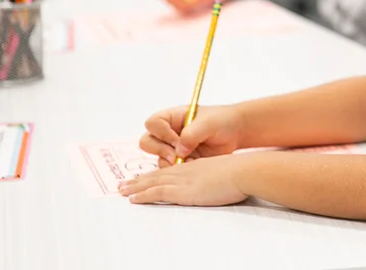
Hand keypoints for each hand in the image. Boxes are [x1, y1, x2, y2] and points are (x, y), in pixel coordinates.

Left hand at [119, 154, 247, 205]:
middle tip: (124, 184)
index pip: (171, 170)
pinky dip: (143, 194)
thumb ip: (217, 177)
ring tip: (123, 191)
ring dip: (136, 187)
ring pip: (153, 182)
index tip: (145, 178)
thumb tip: (220, 183)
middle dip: (140, 180)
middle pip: (157, 174)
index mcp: (196, 166)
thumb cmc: (241, 171)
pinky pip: (157, 191)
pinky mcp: (183, 190)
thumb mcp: (226, 171)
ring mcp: (183, 180)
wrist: (243, 171)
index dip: (156, 174)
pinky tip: (134, 199)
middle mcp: (186, 171)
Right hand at [139, 105, 244, 166]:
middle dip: (161, 150)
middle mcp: (169, 132)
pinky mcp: (181, 161)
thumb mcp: (208, 123)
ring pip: (158, 158)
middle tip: (177, 156)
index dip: (161, 133)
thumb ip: (191, 134)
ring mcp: (173, 148)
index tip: (177, 139)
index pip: (153, 123)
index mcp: (172, 117)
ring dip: (170, 162)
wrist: (236, 133)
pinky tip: (194, 165)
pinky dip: (179, 171)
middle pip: (148, 142)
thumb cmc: (222, 120)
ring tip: (191, 160)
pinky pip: (170, 170)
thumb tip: (179, 150)